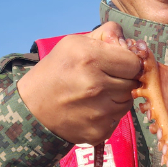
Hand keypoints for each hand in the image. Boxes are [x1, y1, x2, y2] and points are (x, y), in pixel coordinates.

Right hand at [17, 22, 142, 144]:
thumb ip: (106, 35)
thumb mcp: (73, 43)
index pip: (134, 62)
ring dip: (118, 96)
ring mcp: (99, 112)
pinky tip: (92, 108)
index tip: (119, 64)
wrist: (32, 110)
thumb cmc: (55, 72)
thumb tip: (131, 41)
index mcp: (90, 58)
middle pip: (133, 82)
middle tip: (106, 78)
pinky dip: (110, 113)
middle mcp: (96, 86)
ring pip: (128, 101)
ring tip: (97, 93)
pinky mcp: (99, 131)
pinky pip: (118, 118)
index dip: (129, 62)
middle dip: (124, 79)